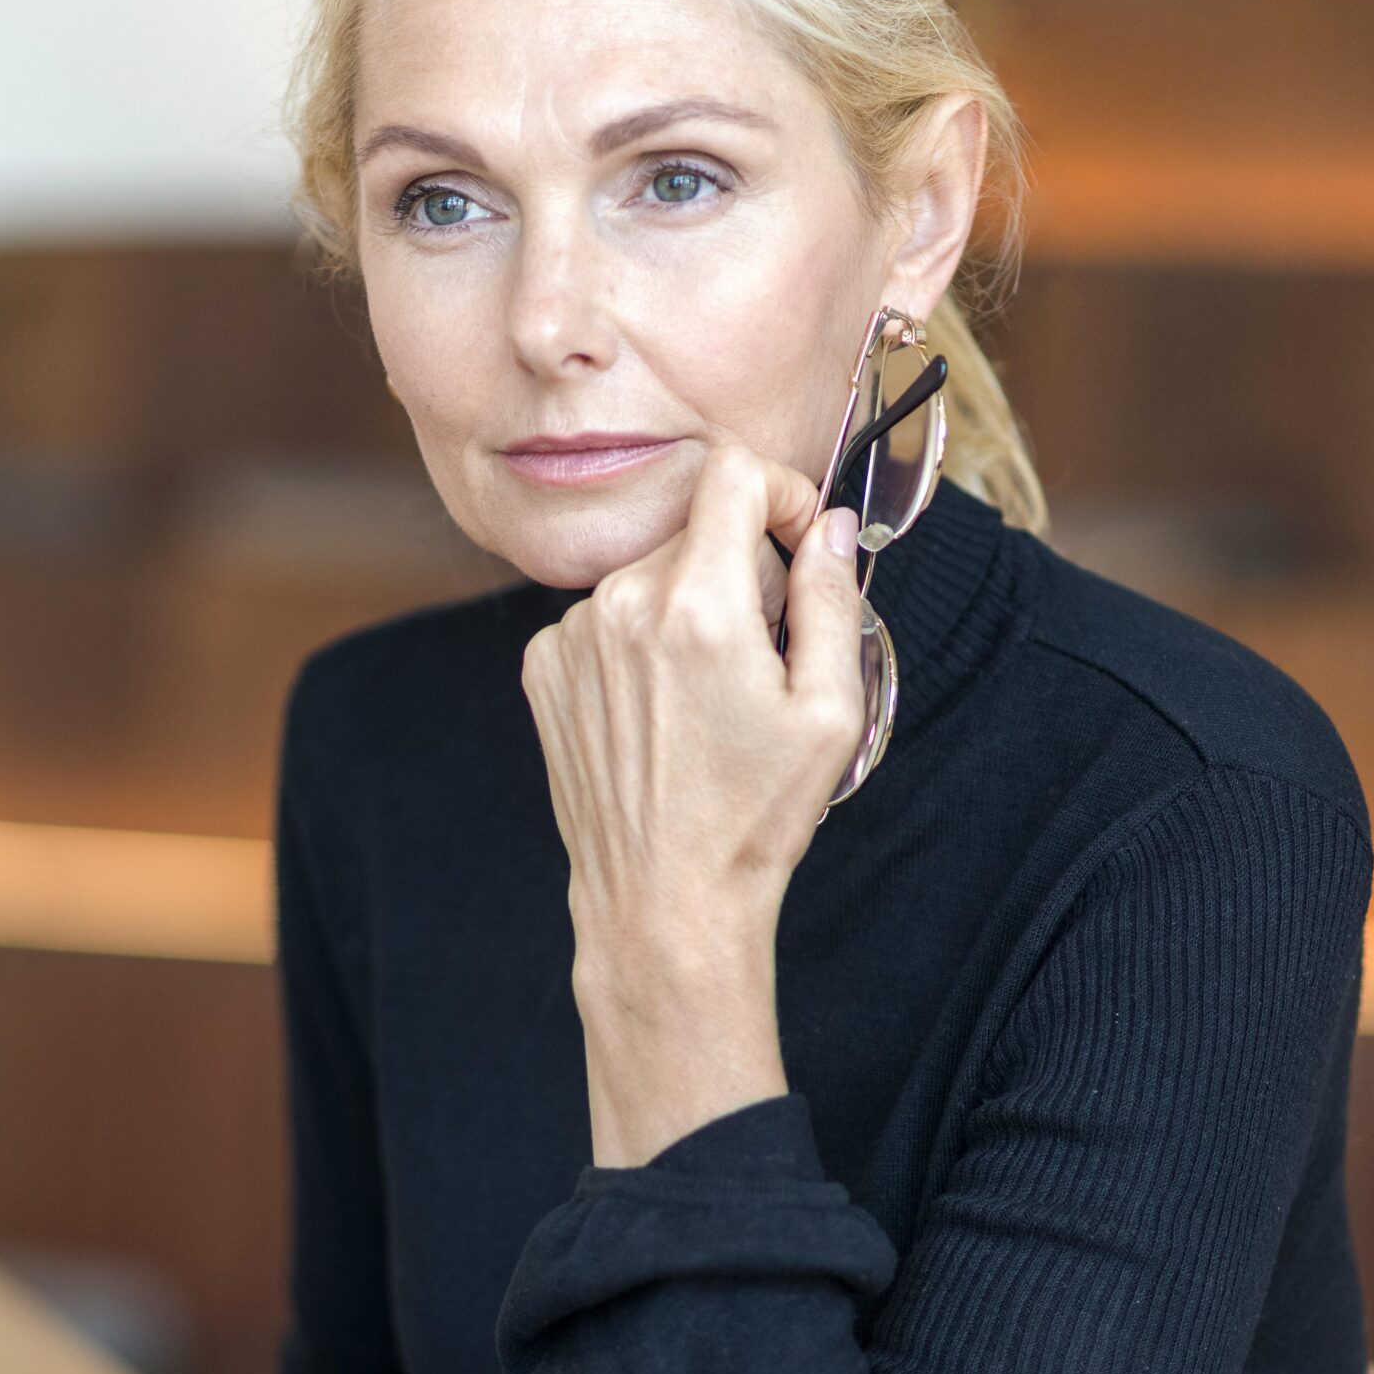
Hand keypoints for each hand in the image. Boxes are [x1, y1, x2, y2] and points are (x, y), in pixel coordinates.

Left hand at [519, 445, 867, 1163]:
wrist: (663, 900)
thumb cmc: (753, 818)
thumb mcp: (828, 712)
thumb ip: (832, 600)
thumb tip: (830, 526)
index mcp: (699, 606)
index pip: (732, 473)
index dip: (782, 493)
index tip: (801, 543)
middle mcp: (621, 604)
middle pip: (697, 529)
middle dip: (743, 568)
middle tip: (765, 653)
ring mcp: (571, 635)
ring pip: (651, 574)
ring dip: (688, 607)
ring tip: (707, 698)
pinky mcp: (542, 666)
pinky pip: (606, 617)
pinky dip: (639, 642)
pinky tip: (660, 712)